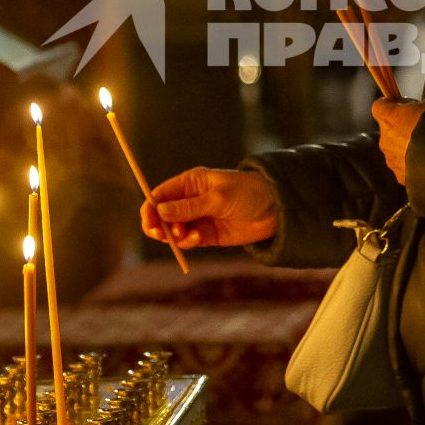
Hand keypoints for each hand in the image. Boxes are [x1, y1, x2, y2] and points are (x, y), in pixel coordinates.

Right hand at [141, 167, 278, 248]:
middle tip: (163, 234)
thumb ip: (189, 207)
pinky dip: (188, 242)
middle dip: (159, 225)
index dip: (151, 208)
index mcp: (191, 183)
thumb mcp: (218, 198)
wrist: (276, 210)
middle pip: (162, 215)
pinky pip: (188, 240)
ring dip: (175, 236)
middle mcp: (191, 200)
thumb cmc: (248, 193)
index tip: (149, 221)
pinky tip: (198, 239)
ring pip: (173, 230)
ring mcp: (198, 217)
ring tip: (187, 236)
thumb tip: (160, 211)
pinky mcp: (208, 234)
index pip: (160, 194)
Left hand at [370, 98, 424, 184]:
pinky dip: (412, 164)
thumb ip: (415, 107)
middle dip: (400, 129)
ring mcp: (392, 160)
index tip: (399, 105)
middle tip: (420, 129)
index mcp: (389, 119)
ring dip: (406, 148)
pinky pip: (404, 166)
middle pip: (388, 130)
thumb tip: (412, 109)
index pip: (379, 107)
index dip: (390, 105)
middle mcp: (385, 139)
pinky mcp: (401, 176)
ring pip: (394, 150)